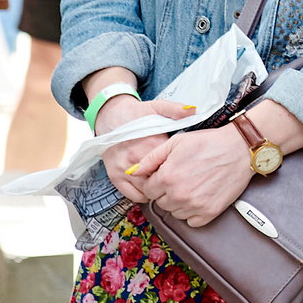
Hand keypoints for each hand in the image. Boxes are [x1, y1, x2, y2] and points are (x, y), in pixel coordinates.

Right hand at [94, 87, 194, 204]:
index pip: (172, 164)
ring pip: (147, 190)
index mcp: (150, 143)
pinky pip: (132, 195)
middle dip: (170, 179)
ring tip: (165, 182)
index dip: (180, 166)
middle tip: (177, 176)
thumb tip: (192, 111)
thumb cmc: (136, 114)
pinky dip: (144, 194)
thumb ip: (175, 110)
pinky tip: (150, 187)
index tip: (185, 166)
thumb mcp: (157, 107)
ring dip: (158, 189)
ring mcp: (124, 169)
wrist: (110, 117)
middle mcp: (136, 158)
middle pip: (161, 179)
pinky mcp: (114, 176)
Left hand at [136, 124, 255, 226]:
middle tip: (183, 179)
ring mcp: (194, 205)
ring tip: (193, 186)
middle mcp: (178, 194)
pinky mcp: (209, 212)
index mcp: (166, 177)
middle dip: (167, 192)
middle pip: (161, 203)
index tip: (168, 175)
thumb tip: (134, 171)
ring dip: (180, 203)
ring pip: (175, 213)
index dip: (157, 181)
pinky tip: (200, 197)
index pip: (149, 190)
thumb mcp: (177, 142)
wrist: (240, 149)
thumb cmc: (209, 143)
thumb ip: (152, 157)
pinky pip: (191, 221)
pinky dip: (193, 212)